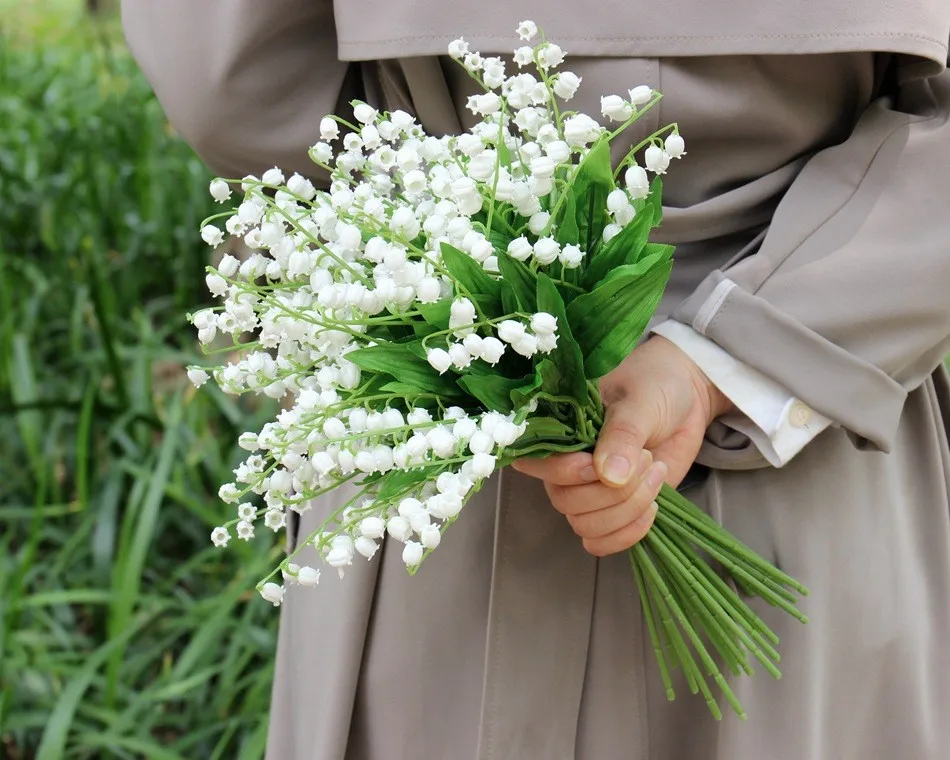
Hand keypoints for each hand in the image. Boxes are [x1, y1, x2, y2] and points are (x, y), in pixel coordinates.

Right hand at [512, 336, 733, 555]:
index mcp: (561, 432)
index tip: (596, 464)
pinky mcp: (615, 511)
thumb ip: (622, 435)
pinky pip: (603, 542)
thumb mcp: (640, 402)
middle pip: (567, 503)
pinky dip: (629, 533)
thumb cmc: (655, 387)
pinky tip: (653, 506)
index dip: (564, 472)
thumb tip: (607, 476)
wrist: (688, 398)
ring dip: (627, 509)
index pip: (536, 464)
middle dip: (612, 490)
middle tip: (645, 457)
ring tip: (655, 473)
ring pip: (586, 526)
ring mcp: (590, 492)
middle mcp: (566, 467)